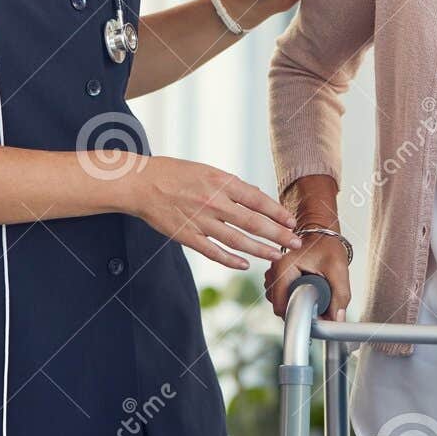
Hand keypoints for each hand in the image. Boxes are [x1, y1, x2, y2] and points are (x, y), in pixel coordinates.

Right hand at [117, 155, 301, 271]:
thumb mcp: (207, 171)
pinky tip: (245, 264)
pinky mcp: (187, 236)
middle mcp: (214, 202)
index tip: (292, 221)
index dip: (277, 212)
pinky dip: (231, 260)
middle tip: (295, 242)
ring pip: (237, 240)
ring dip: (260, 249)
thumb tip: (256, 196)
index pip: (257, 199)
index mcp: (220, 182)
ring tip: (276, 256)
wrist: (140, 183)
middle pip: (253, 222)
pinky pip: (214, 251)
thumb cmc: (174, 173)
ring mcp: (201, 221)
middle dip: (278, 234)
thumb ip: (232, 185)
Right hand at [265, 232, 349, 321]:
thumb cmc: (327, 245)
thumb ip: (340, 295)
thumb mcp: (338, 269)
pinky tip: (309, 289)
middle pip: (282, 306)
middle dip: (301, 309)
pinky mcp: (279, 278)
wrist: (321, 232)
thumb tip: (337, 319)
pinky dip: (296, 297)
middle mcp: (274, 272)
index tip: (316, 317)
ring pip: (283, 303)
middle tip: (320, 303)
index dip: (300, 316)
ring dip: (299, 303)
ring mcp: (274, 275)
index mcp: (282, 269)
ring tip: (315, 292)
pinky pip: (284, 296)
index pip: (281, 307)